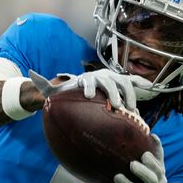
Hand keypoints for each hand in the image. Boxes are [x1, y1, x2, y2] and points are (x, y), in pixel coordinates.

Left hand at [29, 69, 149, 110]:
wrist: (84, 88)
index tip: (89, 95)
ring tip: (132, 110)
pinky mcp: (122, 84)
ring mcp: (113, 79)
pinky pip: (134, 83)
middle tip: (116, 106)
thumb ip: (44, 84)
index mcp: (86, 79)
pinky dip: (142, 84)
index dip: (89, 86)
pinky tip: (151, 89)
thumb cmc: (70, 92)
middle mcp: (102, 77)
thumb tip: (31, 73)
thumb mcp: (57, 90)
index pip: (88, 81)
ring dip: (129, 95)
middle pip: (109, 83)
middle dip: (114, 93)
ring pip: (124, 84)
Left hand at [99, 135, 165, 182]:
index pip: (159, 170)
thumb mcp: (154, 168)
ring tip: (116, 177)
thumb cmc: (147, 179)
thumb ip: (155, 152)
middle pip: (151, 182)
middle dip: (142, 172)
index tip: (144, 155)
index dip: (152, 163)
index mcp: (159, 178)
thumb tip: (152, 134)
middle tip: (132, 164)